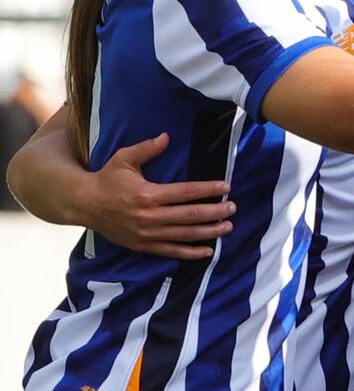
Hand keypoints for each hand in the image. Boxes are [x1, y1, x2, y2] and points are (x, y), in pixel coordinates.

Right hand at [83, 133, 235, 260]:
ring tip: (227, 226)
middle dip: (215, 212)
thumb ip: (147, 148)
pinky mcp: (143, 246)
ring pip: (184, 235)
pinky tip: (208, 251)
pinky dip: (191, 253)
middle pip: (190, 215)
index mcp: (147, 194)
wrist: (84, 204)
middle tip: (233, 208)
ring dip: (209, 232)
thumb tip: (167, 137)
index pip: (186, 192)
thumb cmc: (107, 179)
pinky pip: (171, 251)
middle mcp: (149, 216)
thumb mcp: (124, 159)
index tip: (226, 187)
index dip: (208, 190)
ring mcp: (147, 234)